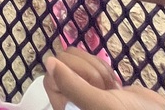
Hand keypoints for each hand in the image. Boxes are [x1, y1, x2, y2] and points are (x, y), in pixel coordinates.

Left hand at [44, 48, 164, 109]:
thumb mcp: (100, 105)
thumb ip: (72, 86)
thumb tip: (49, 61)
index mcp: (65, 108)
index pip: (50, 77)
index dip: (70, 74)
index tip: (92, 85)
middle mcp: (70, 99)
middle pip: (63, 62)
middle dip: (88, 71)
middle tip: (103, 89)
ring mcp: (83, 89)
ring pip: (77, 59)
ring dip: (98, 70)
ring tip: (111, 89)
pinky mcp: (96, 82)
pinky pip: (91, 62)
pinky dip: (105, 70)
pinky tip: (115, 85)